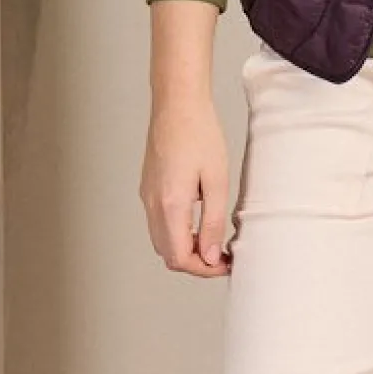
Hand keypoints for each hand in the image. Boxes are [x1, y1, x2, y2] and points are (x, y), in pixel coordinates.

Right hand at [141, 93, 234, 276]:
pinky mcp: (148, 188)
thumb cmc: (199, 134)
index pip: (180, 258)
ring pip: (161, 241)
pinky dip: (177, 233)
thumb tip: (212, 256)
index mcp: (170, 205)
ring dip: (186, 248)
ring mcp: (147, 196)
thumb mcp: (217, 181)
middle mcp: (152, 204)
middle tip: (222, 255)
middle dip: (196, 262)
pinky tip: (198, 222)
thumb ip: (213, 223)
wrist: (177, 104)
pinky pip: (158, 223)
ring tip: (213, 239)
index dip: (203, 269)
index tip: (225, 263)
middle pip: (168, 255)